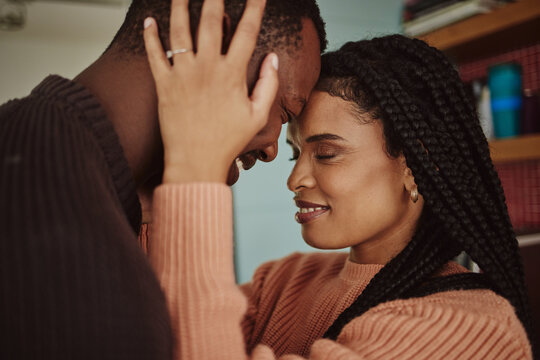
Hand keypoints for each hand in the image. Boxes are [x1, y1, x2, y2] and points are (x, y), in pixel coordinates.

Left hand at [143, 0, 278, 183]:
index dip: (254, 7)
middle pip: (210, 21)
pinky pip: (154, 55)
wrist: (195, 161)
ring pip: (179, 31)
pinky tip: (149, 20)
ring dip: (179, 5)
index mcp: (232, 74)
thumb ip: (268, 84)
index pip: (246, 31)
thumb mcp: (257, 116)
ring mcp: (183, 75)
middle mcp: (207, 69)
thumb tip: (272, 58)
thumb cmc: (227, 141)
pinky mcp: (164, 85)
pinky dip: (150, 36)